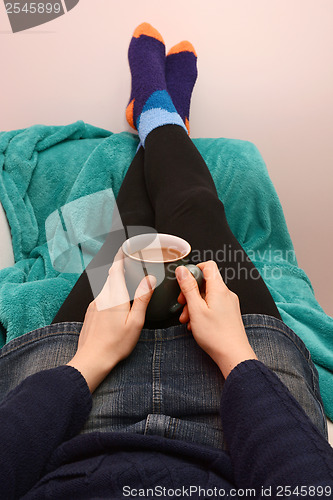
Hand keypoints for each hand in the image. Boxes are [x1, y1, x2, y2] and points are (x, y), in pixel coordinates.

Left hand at [67, 249, 155, 391]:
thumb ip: (142, 298)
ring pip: (106, 287)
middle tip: (130, 266)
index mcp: (115, 297)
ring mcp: (94, 305)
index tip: (125, 248)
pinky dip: (110, 294)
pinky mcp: (90, 312)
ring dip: (115, 283)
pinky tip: (116, 305)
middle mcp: (102, 297)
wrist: (92, 359)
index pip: (116, 269)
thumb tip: (149, 279)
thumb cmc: (115, 344)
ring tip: (126, 286)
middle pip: (110, 276)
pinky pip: (101, 297)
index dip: (120, 257)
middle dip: (119, 269)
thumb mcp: (136, 322)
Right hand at [175, 261, 256, 378]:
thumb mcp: (196, 309)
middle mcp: (226, 294)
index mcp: (219, 289)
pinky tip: (196, 324)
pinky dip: (202, 312)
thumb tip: (182, 270)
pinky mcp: (229, 314)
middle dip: (191, 292)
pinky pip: (213, 306)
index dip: (194, 270)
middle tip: (182, 304)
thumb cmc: (216, 335)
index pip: (208, 266)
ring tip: (187, 319)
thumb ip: (188, 288)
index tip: (184, 281)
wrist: (233, 355)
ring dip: (195, 305)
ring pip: (208, 296)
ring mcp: (229, 304)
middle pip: (206, 283)